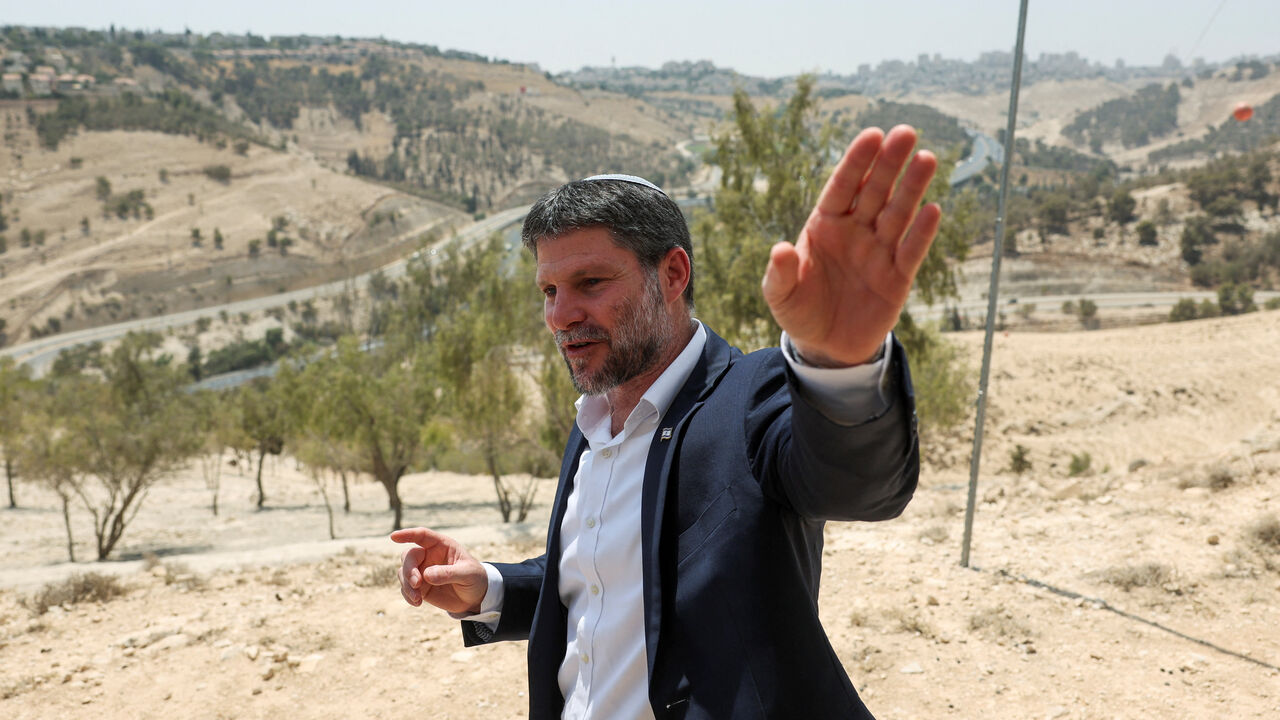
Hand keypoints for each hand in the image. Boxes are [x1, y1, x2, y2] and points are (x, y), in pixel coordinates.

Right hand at [390, 527, 487, 614]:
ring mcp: (422, 571)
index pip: (422, 535)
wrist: (475, 597)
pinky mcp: (420, 587)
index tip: (393, 537)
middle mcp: (429, 556)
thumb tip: (427, 575)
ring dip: (407, 586)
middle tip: (417, 584)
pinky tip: (417, 603)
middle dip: (409, 570)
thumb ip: (449, 573)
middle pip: (409, 556)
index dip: (407, 534)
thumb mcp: (468, 574)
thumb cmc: (475, 579)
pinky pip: (406, 588)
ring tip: (418, 599)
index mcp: (442, 546)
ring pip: (404, 573)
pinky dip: (408, 595)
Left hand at [762, 125, 941, 366]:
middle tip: (905, 133)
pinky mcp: (898, 278)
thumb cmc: (800, 311)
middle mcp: (855, 231)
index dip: (857, 162)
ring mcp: (878, 252)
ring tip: (926, 158)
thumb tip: (780, 249)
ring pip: (897, 214)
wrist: (826, 346)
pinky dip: (921, 233)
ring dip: (912, 188)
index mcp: (825, 225)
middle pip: (874, 191)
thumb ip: (781, 273)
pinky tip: (932, 209)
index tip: (872, 135)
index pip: (842, 187)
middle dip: (889, 163)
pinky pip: (910, 252)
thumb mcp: (781, 295)